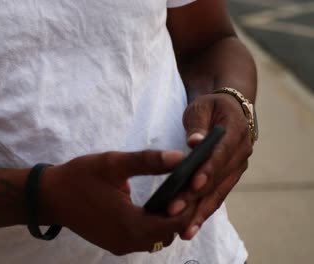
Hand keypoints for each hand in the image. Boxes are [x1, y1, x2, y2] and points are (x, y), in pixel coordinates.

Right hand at [40, 150, 194, 255]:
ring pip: (158, 238)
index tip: (193, 184)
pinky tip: (151, 206)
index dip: (189, 204)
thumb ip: (147, 161)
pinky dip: (153, 225)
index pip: (176, 222)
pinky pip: (144, 239)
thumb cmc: (80, 178)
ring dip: (167, 220)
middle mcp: (129, 241)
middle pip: (170, 233)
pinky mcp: (114, 244)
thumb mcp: (113, 163)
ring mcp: (121, 245)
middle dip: (181, 212)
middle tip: (184, 187)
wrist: (50, 197)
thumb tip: (180, 157)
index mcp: (131, 224)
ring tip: (170, 195)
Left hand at [168, 93, 252, 239]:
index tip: (193, 184)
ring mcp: (237, 167)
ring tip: (184, 231)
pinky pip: (217, 196)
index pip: (221, 154)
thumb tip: (194, 142)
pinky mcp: (229, 177)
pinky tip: (190, 226)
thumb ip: (197, 124)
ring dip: (200, 212)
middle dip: (196, 197)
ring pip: (218, 193)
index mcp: (236, 132)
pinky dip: (204, 211)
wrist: (228, 109)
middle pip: (218, 179)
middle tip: (174, 212)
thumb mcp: (201, 107)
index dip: (208, 170)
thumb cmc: (210, 106)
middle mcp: (241, 153)